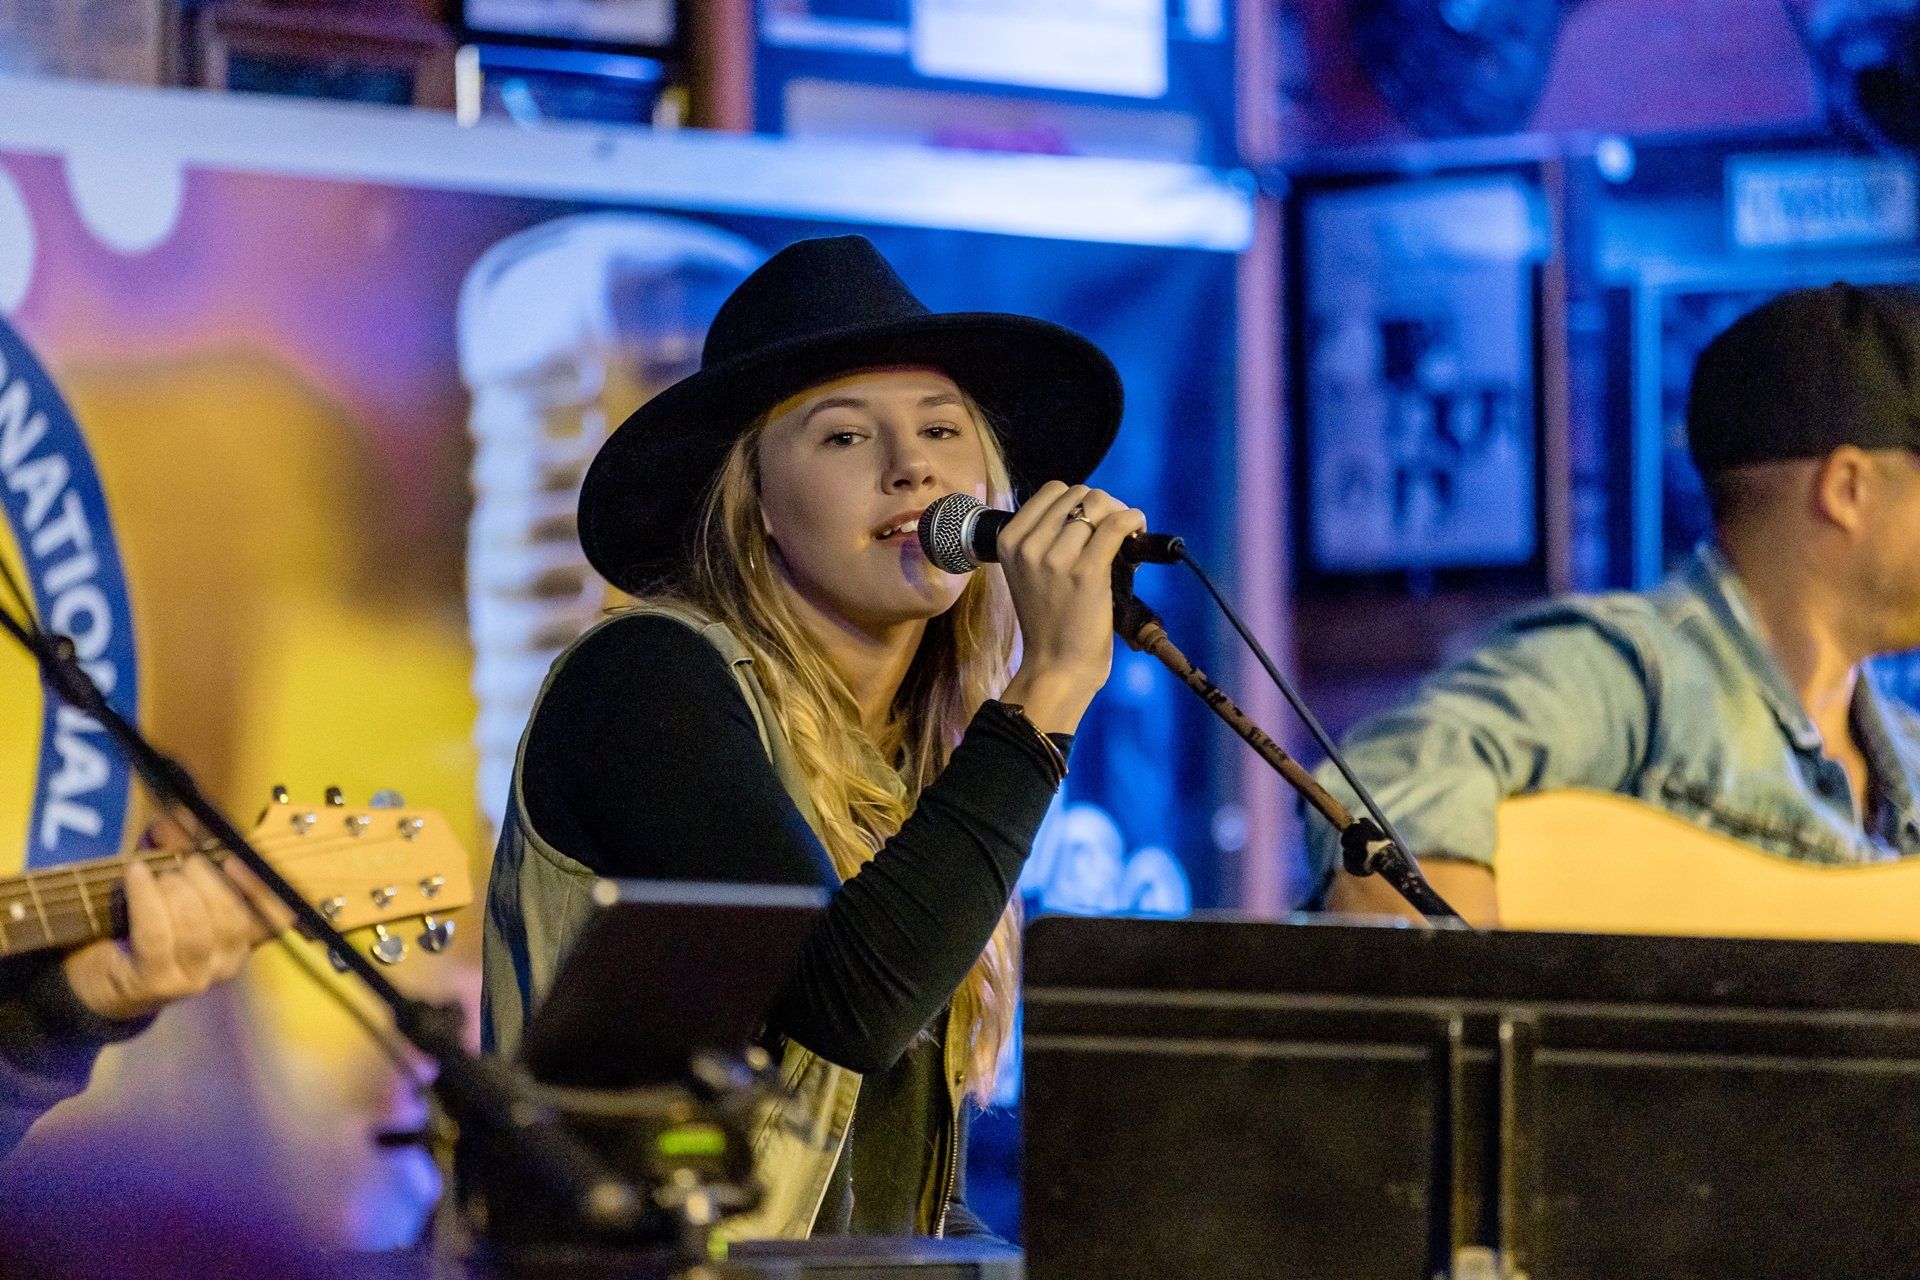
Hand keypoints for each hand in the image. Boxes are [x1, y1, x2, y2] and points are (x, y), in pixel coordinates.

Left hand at [61, 852, 280, 1023]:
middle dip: (204, 878)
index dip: (262, 889)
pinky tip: (135, 874)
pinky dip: (145, 897)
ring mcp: (194, 978)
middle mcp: (227, 963)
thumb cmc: (145, 925)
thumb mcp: (171, 886)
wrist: (102, 976)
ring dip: (172, 888)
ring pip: (194, 925)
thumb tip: (181, 814)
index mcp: (243, 940)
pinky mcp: (157, 983)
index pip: (276, 919)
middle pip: (230, 915)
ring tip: (153, 873)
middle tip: (182, 860)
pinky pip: (156, 934)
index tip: (236, 860)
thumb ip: (181, 852)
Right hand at [995, 481, 1147, 734]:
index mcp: (1009, 541)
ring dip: (1120, 513)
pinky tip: (1139, 531)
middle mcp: (1028, 545)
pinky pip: (1116, 524)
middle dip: (1103, 505)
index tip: (1094, 521)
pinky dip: (1134, 520)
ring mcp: (1055, 558)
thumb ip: (1046, 539)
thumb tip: (1091, 507)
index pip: (1052, 490)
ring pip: (1099, 503)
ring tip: (1127, 537)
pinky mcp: (1086, 572)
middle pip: (1078, 493)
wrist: (1056, 666)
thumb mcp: (1029, 573)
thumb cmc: (1049, 621)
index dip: (1080, 500)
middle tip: (1115, 531)